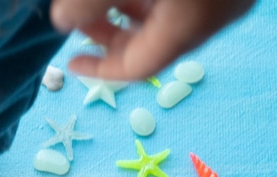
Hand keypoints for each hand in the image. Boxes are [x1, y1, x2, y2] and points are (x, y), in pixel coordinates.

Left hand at [50, 0, 255, 79]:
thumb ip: (89, 2)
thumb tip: (62, 21)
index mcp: (188, 24)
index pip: (138, 67)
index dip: (101, 69)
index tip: (71, 60)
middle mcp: (214, 17)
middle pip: (154, 45)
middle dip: (111, 36)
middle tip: (80, 19)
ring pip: (169, 21)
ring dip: (130, 13)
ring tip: (102, 0)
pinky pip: (185, 3)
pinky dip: (152, 1)